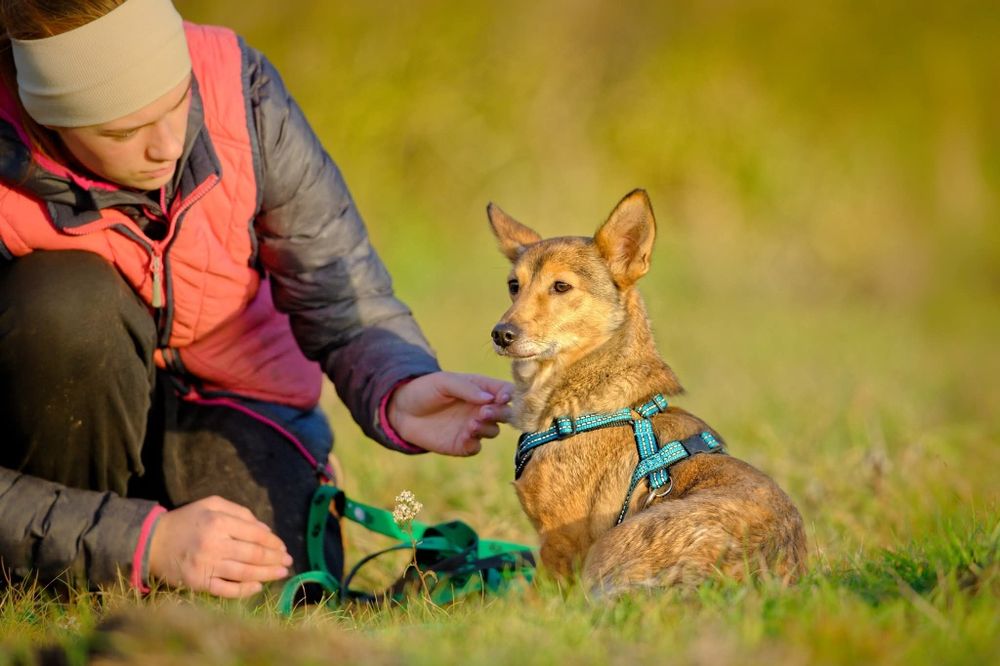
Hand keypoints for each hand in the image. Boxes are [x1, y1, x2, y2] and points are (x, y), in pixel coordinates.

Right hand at [147, 496, 292, 597]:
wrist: (152, 542)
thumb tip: (265, 530)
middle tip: (288, 562)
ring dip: (266, 575)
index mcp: (218, 522)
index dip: (273, 543)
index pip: (255, 534)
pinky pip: (226, 590)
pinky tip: (257, 587)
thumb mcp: (211, 504)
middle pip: (253, 555)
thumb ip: (240, 513)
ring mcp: (206, 566)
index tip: (283, 547)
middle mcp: (214, 544)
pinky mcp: (198, 583)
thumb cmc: (187, 520)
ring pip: (244, 573)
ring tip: (281, 574)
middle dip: (275, 559)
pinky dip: (244, 590)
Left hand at [387, 371, 512, 455]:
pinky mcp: (462, 444)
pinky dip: (474, 442)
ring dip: (487, 427)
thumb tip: (490, 398)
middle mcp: (481, 409)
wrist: (401, 410)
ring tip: (472, 423)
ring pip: (493, 431)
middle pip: (505, 413)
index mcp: (481, 389)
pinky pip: (476, 446)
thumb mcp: (444, 382)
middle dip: (500, 413)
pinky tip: (465, 435)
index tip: (502, 398)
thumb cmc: (425, 390)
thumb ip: (466, 389)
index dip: (510, 395)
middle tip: (485, 412)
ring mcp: (473, 427)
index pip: (506, 391)